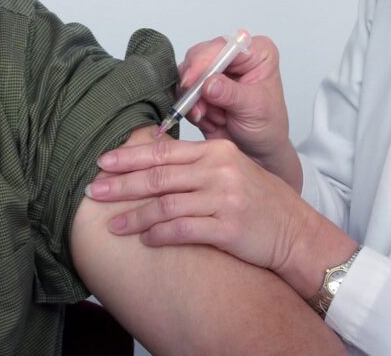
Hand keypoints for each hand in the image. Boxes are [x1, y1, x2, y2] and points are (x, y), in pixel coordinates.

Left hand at [87, 138, 326, 280]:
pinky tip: (144, 240)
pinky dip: (159, 235)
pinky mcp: (228, 228)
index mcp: (217, 151)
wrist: (295, 231)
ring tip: (113, 225)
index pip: (164, 150)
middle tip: (94, 191)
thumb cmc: (260, 201)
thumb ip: (197, 163)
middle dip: (122, 184)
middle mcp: (219, 170)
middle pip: (158, 175)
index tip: (103, 162)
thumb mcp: (231, 169)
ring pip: (166, 204)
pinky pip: (183, 230)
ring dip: (135, 216)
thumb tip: (153, 160)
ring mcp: (224, 199)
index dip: (130, 157)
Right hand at [179, 34, 300, 188]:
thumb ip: (231, 94)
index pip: (224, 46)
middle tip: (198, 106)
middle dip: (195, 84)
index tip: (192, 81)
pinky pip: (183, 92)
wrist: (257, 152)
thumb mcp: (255, 109)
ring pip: (187, 74)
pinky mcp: (200, 87)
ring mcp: (215, 72)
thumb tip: (209, 83)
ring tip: (210, 118)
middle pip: (200, 56)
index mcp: (256, 52)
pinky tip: (208, 120)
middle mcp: (233, 57)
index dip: (205, 61)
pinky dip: (191, 109)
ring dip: (194, 100)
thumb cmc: (267, 127)